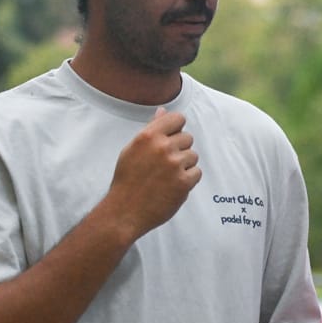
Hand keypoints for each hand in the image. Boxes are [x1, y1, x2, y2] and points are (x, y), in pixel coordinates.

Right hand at [106, 108, 201, 239]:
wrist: (125, 211)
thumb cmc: (127, 179)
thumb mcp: (132, 149)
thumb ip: (151, 129)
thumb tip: (163, 111)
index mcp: (148, 136)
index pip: (178, 118)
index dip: (176, 129)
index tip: (170, 140)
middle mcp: (162, 147)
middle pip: (188, 138)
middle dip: (179, 149)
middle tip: (164, 164)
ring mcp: (174, 165)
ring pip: (193, 155)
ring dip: (184, 165)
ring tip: (166, 176)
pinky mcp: (183, 182)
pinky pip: (197, 172)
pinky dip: (188, 179)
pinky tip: (172, 185)